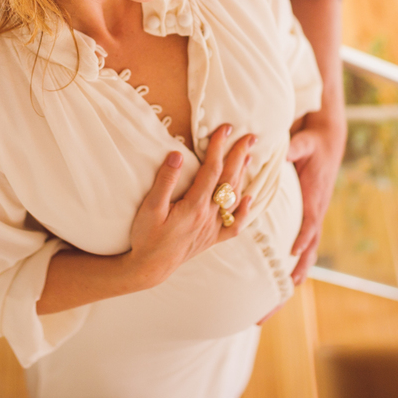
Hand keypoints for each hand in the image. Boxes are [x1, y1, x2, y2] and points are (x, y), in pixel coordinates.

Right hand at [127, 125, 254, 287]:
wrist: (150, 268)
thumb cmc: (146, 237)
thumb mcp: (150, 208)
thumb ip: (165, 181)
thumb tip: (178, 155)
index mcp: (194, 206)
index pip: (212, 170)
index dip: (219, 147)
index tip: (225, 129)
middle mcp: (208, 216)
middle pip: (229, 180)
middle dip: (239, 156)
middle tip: (250, 137)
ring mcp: (212, 228)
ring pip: (234, 198)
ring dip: (243, 176)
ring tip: (249, 157)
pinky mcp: (211, 239)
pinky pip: (234, 226)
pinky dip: (244, 212)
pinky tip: (248, 199)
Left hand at [287, 110, 346, 284]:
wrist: (328, 142)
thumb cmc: (313, 143)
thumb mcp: (304, 143)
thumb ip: (294, 149)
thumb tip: (282, 154)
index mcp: (314, 195)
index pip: (310, 221)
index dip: (303, 236)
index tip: (294, 251)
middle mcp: (316, 208)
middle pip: (311, 242)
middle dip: (302, 263)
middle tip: (292, 282)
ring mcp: (315, 213)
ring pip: (310, 245)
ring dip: (302, 265)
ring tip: (290, 286)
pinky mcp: (310, 213)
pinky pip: (306, 238)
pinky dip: (300, 255)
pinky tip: (290, 271)